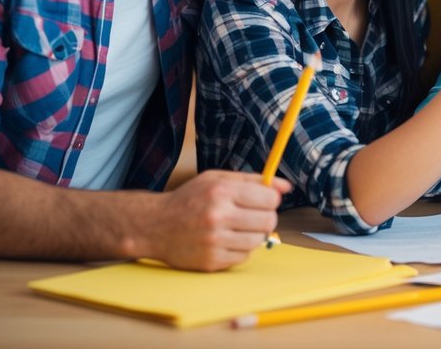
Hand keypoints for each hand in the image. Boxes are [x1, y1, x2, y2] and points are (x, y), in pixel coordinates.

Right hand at [143, 170, 289, 270]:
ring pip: (258, 241)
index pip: (269, 199)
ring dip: (254, 234)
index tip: (263, 200)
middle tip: (253, 215)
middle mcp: (218, 217)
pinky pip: (244, 257)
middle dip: (266, 217)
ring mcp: (214, 242)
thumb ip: (253, 180)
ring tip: (238, 227)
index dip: (271, 200)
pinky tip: (226, 240)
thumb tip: (286, 187)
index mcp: (221, 192)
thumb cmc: (189, 199)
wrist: (154, 225)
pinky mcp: (211, 261)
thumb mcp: (217, 179)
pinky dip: (240, 249)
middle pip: (268, 221)